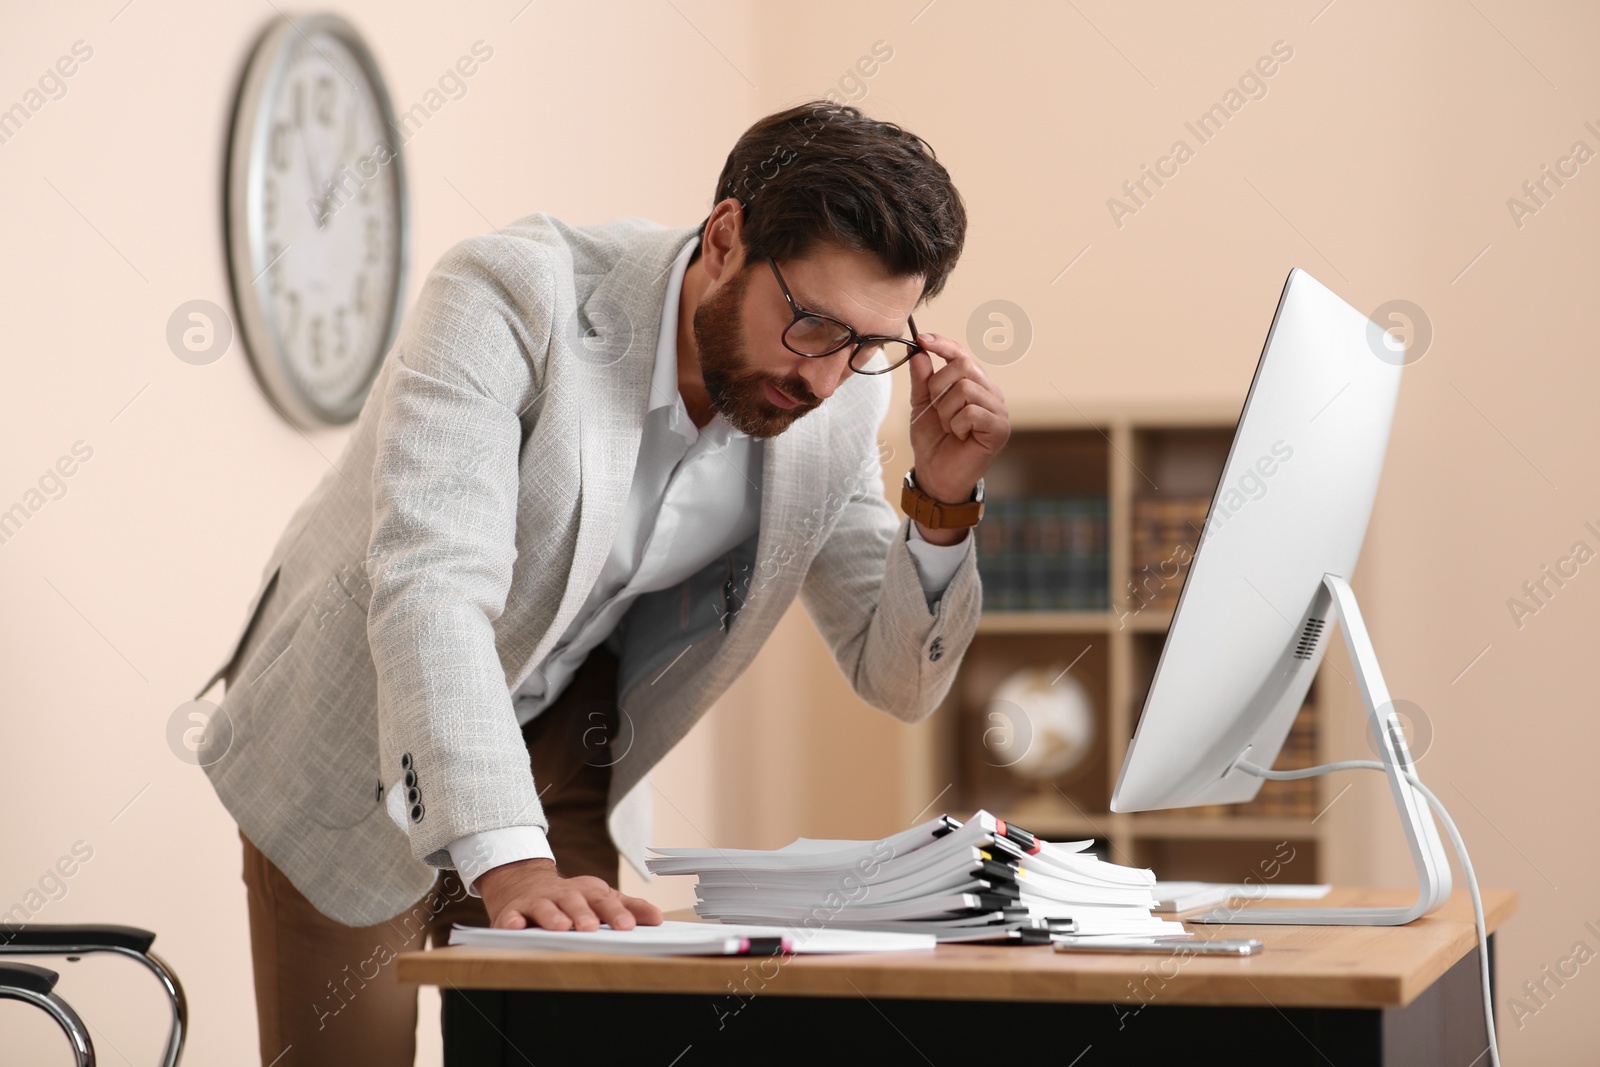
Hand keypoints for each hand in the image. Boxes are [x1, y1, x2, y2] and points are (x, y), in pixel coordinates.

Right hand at [475, 858, 663, 930]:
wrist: (525, 883)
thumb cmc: (571, 898)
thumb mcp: (600, 898)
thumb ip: (629, 908)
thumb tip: (658, 918)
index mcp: (587, 892)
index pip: (604, 900)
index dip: (616, 913)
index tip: (627, 926)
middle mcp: (562, 894)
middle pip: (574, 901)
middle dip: (582, 913)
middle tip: (591, 927)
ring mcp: (536, 902)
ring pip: (544, 907)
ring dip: (552, 917)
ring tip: (561, 928)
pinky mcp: (512, 911)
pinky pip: (510, 916)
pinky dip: (511, 921)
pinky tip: (515, 928)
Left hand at [906, 331, 1010, 542]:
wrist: (936, 475)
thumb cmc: (933, 441)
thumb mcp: (921, 406)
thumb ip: (922, 380)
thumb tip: (920, 352)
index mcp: (974, 384)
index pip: (961, 354)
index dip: (943, 344)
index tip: (922, 339)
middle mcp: (990, 392)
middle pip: (962, 366)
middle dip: (938, 388)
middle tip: (936, 411)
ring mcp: (999, 410)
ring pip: (965, 389)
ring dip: (946, 411)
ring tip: (949, 427)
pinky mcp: (1000, 428)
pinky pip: (972, 412)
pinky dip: (957, 425)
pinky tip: (960, 436)